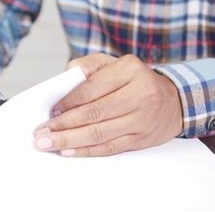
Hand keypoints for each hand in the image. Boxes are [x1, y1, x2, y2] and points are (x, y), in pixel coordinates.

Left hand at [33, 53, 182, 156]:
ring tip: (47, 143)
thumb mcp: (114, 63)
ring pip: (100, 133)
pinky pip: (110, 147)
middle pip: (93, 114)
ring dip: (69, 141)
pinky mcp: (141, 139)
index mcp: (129, 70)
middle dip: (62, 126)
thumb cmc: (135, 80)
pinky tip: (69, 151)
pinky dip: (87, 151)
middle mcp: (139, 94)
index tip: (52, 112)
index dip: (68, 102)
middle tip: (41, 133)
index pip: (91, 88)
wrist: (173, 101)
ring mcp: (142, 119)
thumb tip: (63, 81)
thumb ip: (87, 66)